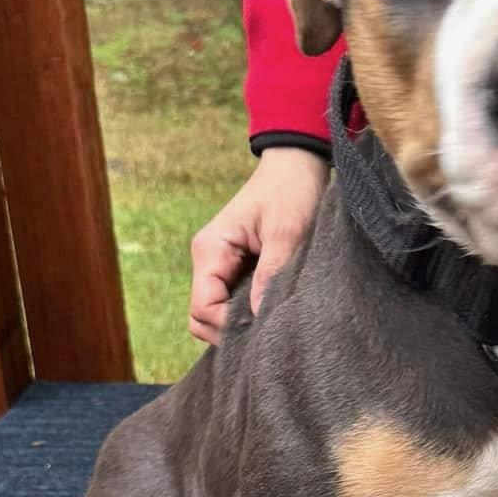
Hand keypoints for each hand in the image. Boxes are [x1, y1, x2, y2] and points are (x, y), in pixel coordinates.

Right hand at [189, 148, 327, 343]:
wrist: (296, 165)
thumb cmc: (291, 191)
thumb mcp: (287, 232)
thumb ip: (271, 274)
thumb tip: (257, 317)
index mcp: (211, 250)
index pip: (202, 308)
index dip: (227, 326)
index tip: (261, 328)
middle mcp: (207, 260)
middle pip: (201, 317)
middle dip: (230, 330)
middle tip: (267, 331)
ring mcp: (220, 265)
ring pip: (215, 312)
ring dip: (239, 322)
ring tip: (271, 320)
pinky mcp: (235, 268)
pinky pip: (231, 301)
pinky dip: (247, 312)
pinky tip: (270, 311)